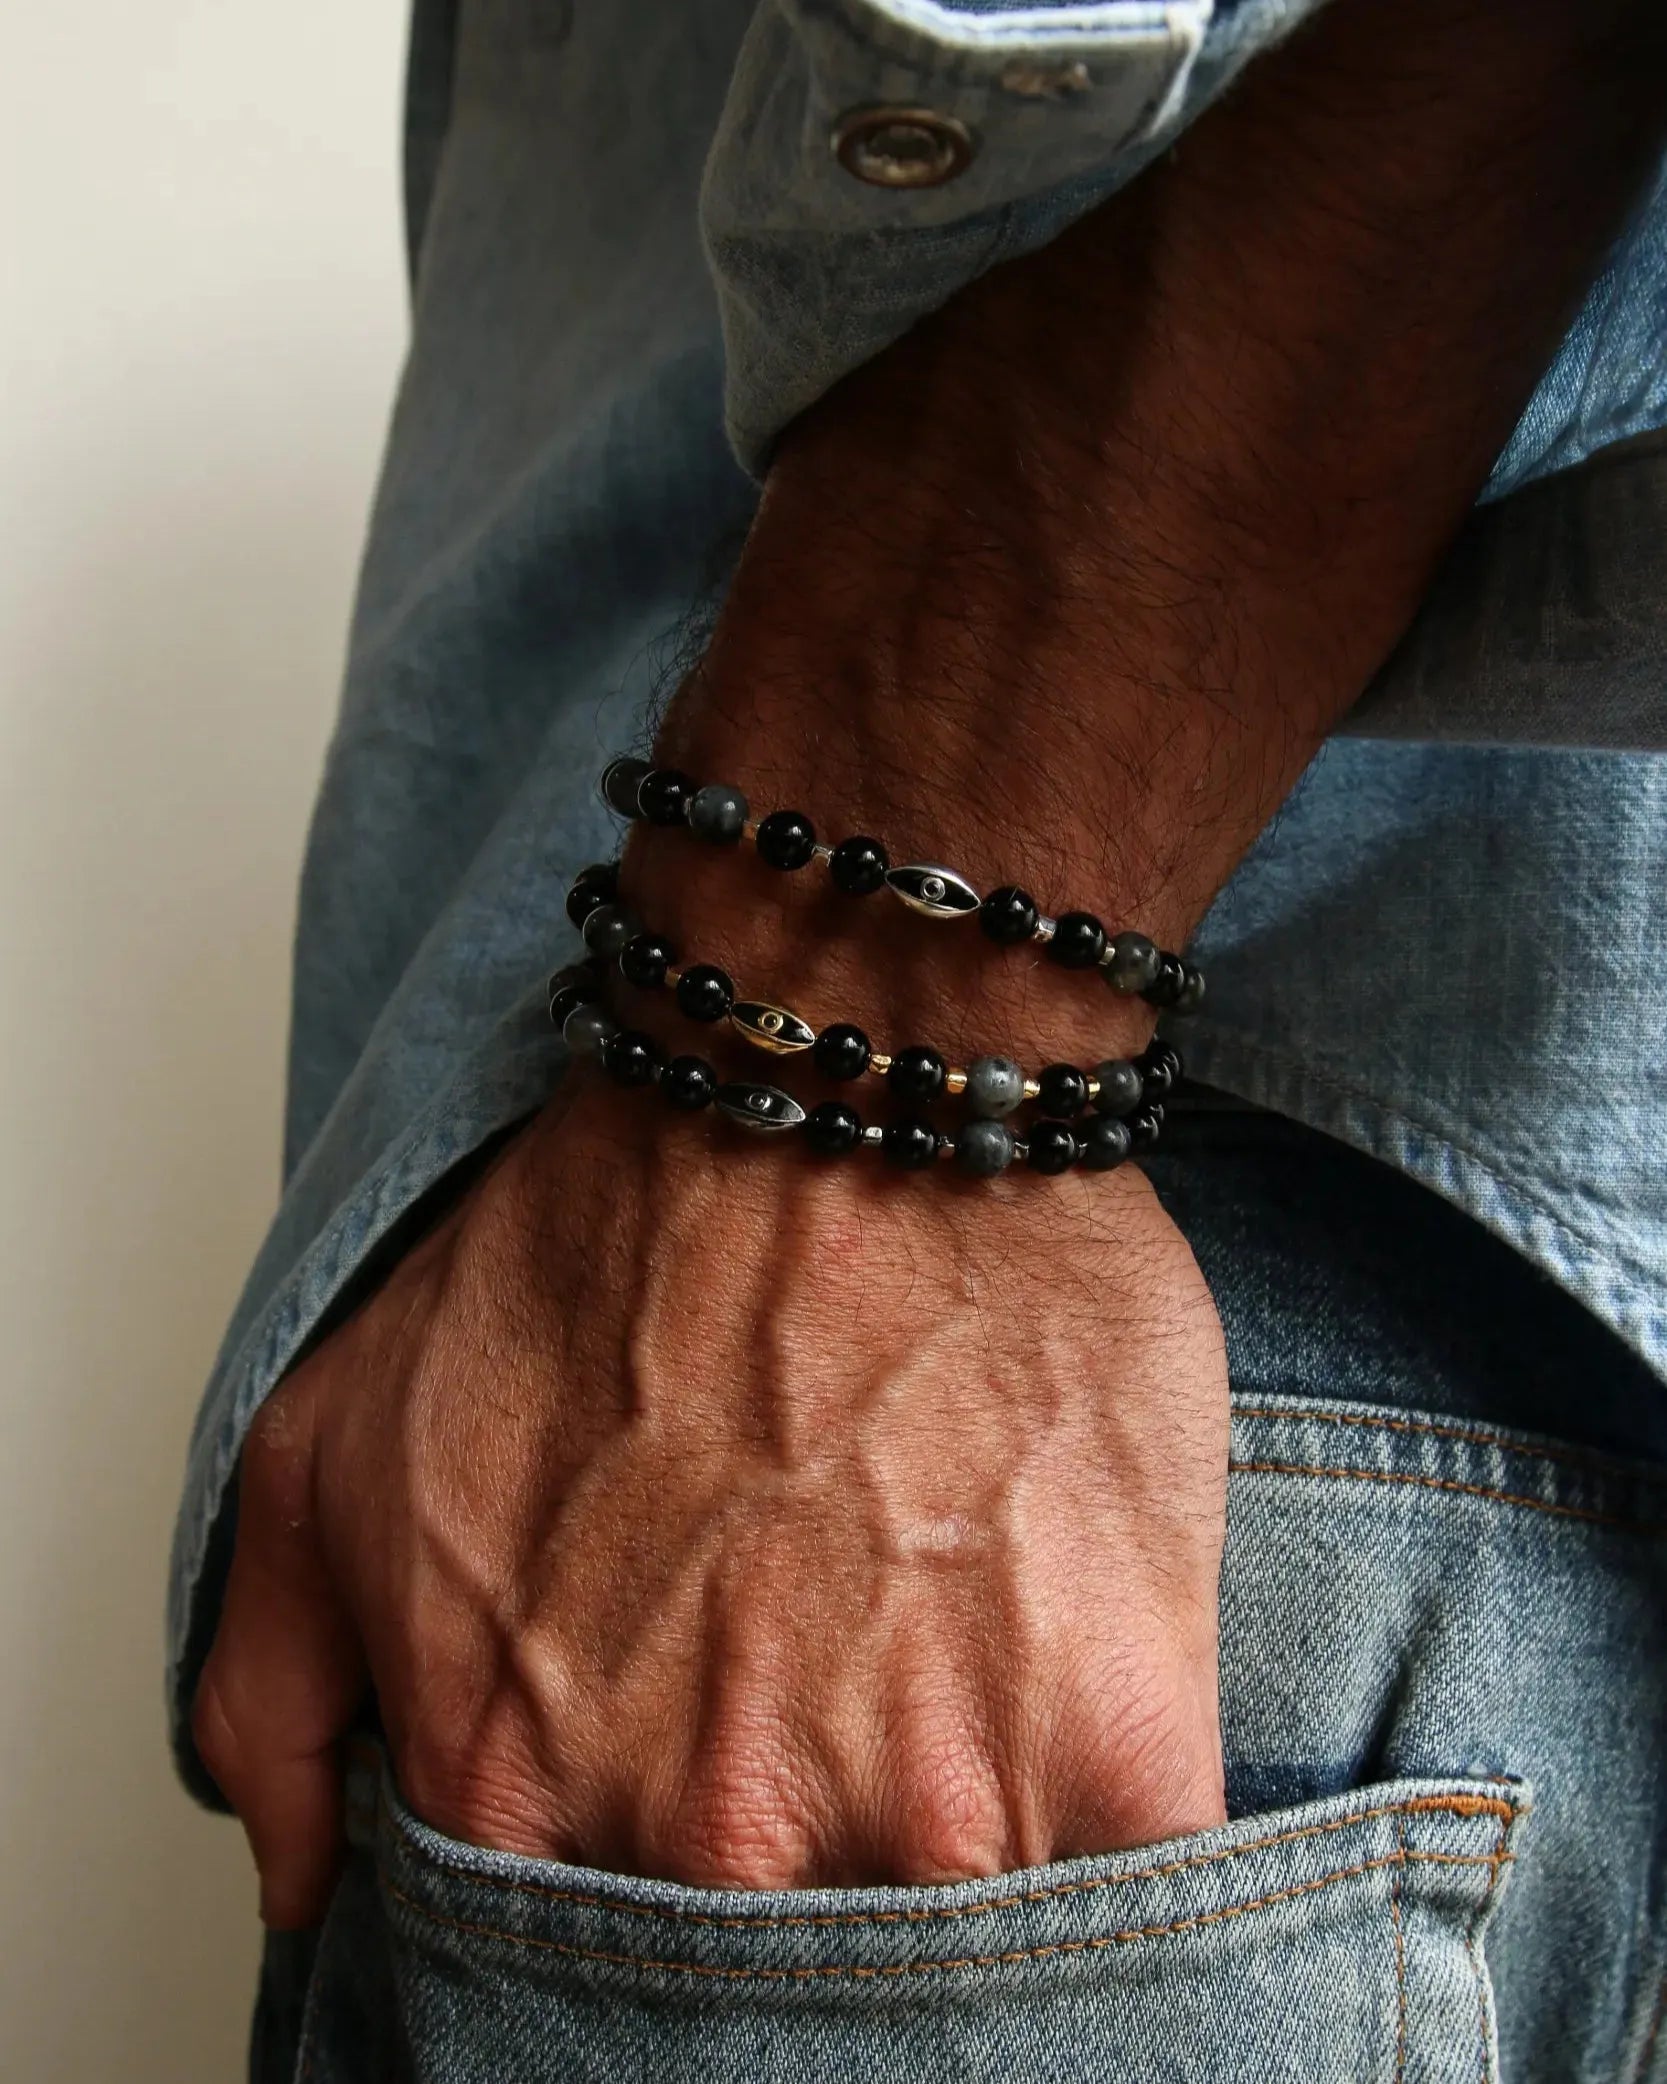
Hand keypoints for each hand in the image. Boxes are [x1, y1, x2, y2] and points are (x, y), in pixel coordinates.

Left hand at [193, 1075, 1228, 1924]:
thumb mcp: (341, 1442)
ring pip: (950, 1947)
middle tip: (820, 1703)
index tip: (697, 1811)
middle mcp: (717, 1841)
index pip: (577, 1990)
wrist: (840, 1092)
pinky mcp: (1115, 1745)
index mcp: (520, 1792)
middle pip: (771, 1971)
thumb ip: (276, 1693)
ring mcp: (928, 1808)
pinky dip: (1095, 1810)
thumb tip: (314, 1883)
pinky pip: (1126, 1887)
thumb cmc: (610, 1240)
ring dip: (951, 1834)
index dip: (643, 1915)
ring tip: (937, 1661)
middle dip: (796, 1862)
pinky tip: (1056, 1675)